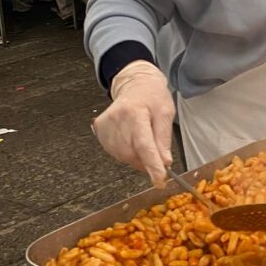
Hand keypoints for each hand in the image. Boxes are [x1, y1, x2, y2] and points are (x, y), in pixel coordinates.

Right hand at [91, 61, 174, 185]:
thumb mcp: (166, 113)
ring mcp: (105, 126)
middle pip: (133, 154)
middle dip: (148, 160)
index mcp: (135, 112)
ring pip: (124, 157)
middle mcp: (116, 119)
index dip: (152, 165)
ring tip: (143, 135)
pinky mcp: (99, 131)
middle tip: (157, 149)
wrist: (135, 85)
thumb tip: (164, 162)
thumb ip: (164, 139)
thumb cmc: (152, 97)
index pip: (144, 145)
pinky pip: (117, 153)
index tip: (159, 180)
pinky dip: (128, 152)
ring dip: (138, 155)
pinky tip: (132, 137)